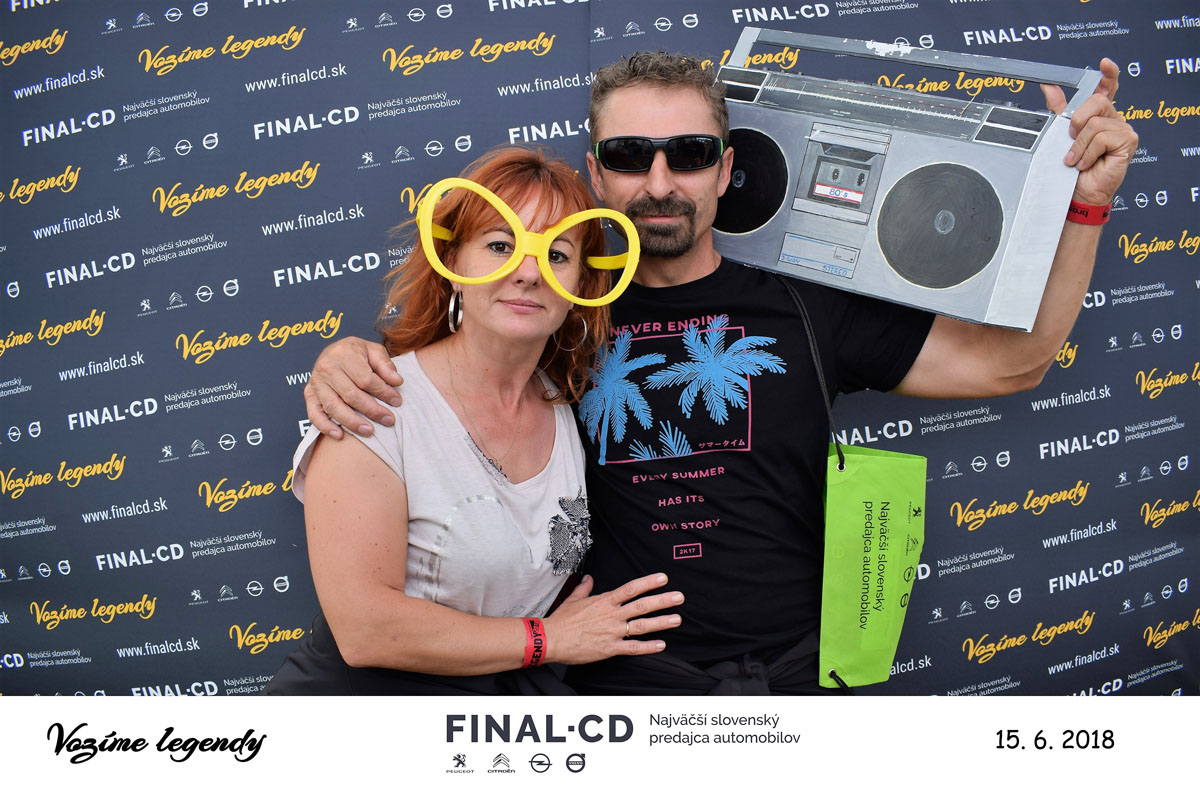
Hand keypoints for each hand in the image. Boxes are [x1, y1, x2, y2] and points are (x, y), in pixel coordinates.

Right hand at [303, 337, 403, 438]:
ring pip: (334, 407)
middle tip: (389, 420)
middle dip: (372, 410)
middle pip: (351, 395)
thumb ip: (385, 365)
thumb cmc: (356, 352)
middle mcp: (327, 368)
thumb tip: (397, 382)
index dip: (383, 392)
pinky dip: (325, 426)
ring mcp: (316, 382)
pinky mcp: (310, 394)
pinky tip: (339, 435)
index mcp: (343, 353)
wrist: (334, 351)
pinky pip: (314, 414)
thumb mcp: (373, 350)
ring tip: (369, 431)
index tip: (397, 401)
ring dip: (352, 422)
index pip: (365, 379)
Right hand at [543, 574, 682, 663]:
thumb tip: (589, 577)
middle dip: (663, 601)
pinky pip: (633, 647)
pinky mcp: (610, 648)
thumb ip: (584, 588)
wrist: (552, 638)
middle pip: (643, 605)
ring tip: (677, 619)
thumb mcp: (573, 599)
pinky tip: (661, 645)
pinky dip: (648, 647)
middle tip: (679, 597)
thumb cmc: (562, 619)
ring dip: (661, 622)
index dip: (649, 582)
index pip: (631, 588)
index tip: (664, 578)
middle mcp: (612, 614)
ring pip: (642, 625)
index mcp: (604, 601)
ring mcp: (613, 631)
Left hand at [1041, 58, 1137, 205]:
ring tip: (1077, 159)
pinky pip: (1101, 137)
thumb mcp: (1061, 134)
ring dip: (1079, 145)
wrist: (1078, 193)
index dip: (1109, 74)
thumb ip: (1059, 109)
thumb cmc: (1072, 167)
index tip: (1105, 63)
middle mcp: (1114, 119)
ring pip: (1095, 124)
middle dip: (1076, 122)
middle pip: (1096, 102)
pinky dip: (1088, 152)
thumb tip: (1048, 87)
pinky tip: (1086, 163)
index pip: (1107, 88)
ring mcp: (1123, 130)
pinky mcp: (1128, 142)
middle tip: (1072, 141)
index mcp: (1099, 114)